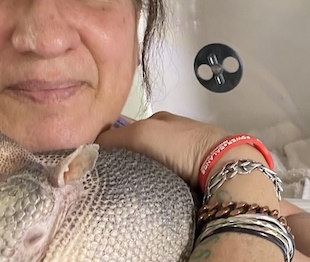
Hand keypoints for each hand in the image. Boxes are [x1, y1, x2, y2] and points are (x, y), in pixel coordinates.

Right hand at [95, 111, 229, 186]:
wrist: (222, 165)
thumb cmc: (180, 144)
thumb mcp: (141, 133)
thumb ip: (112, 138)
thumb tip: (87, 149)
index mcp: (158, 119)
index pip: (125, 129)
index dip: (110, 143)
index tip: (96, 159)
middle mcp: (170, 132)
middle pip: (138, 147)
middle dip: (124, 159)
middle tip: (110, 176)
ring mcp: (182, 152)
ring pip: (151, 162)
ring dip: (140, 172)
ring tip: (127, 185)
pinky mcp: (191, 171)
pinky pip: (165, 176)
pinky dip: (156, 181)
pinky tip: (150, 189)